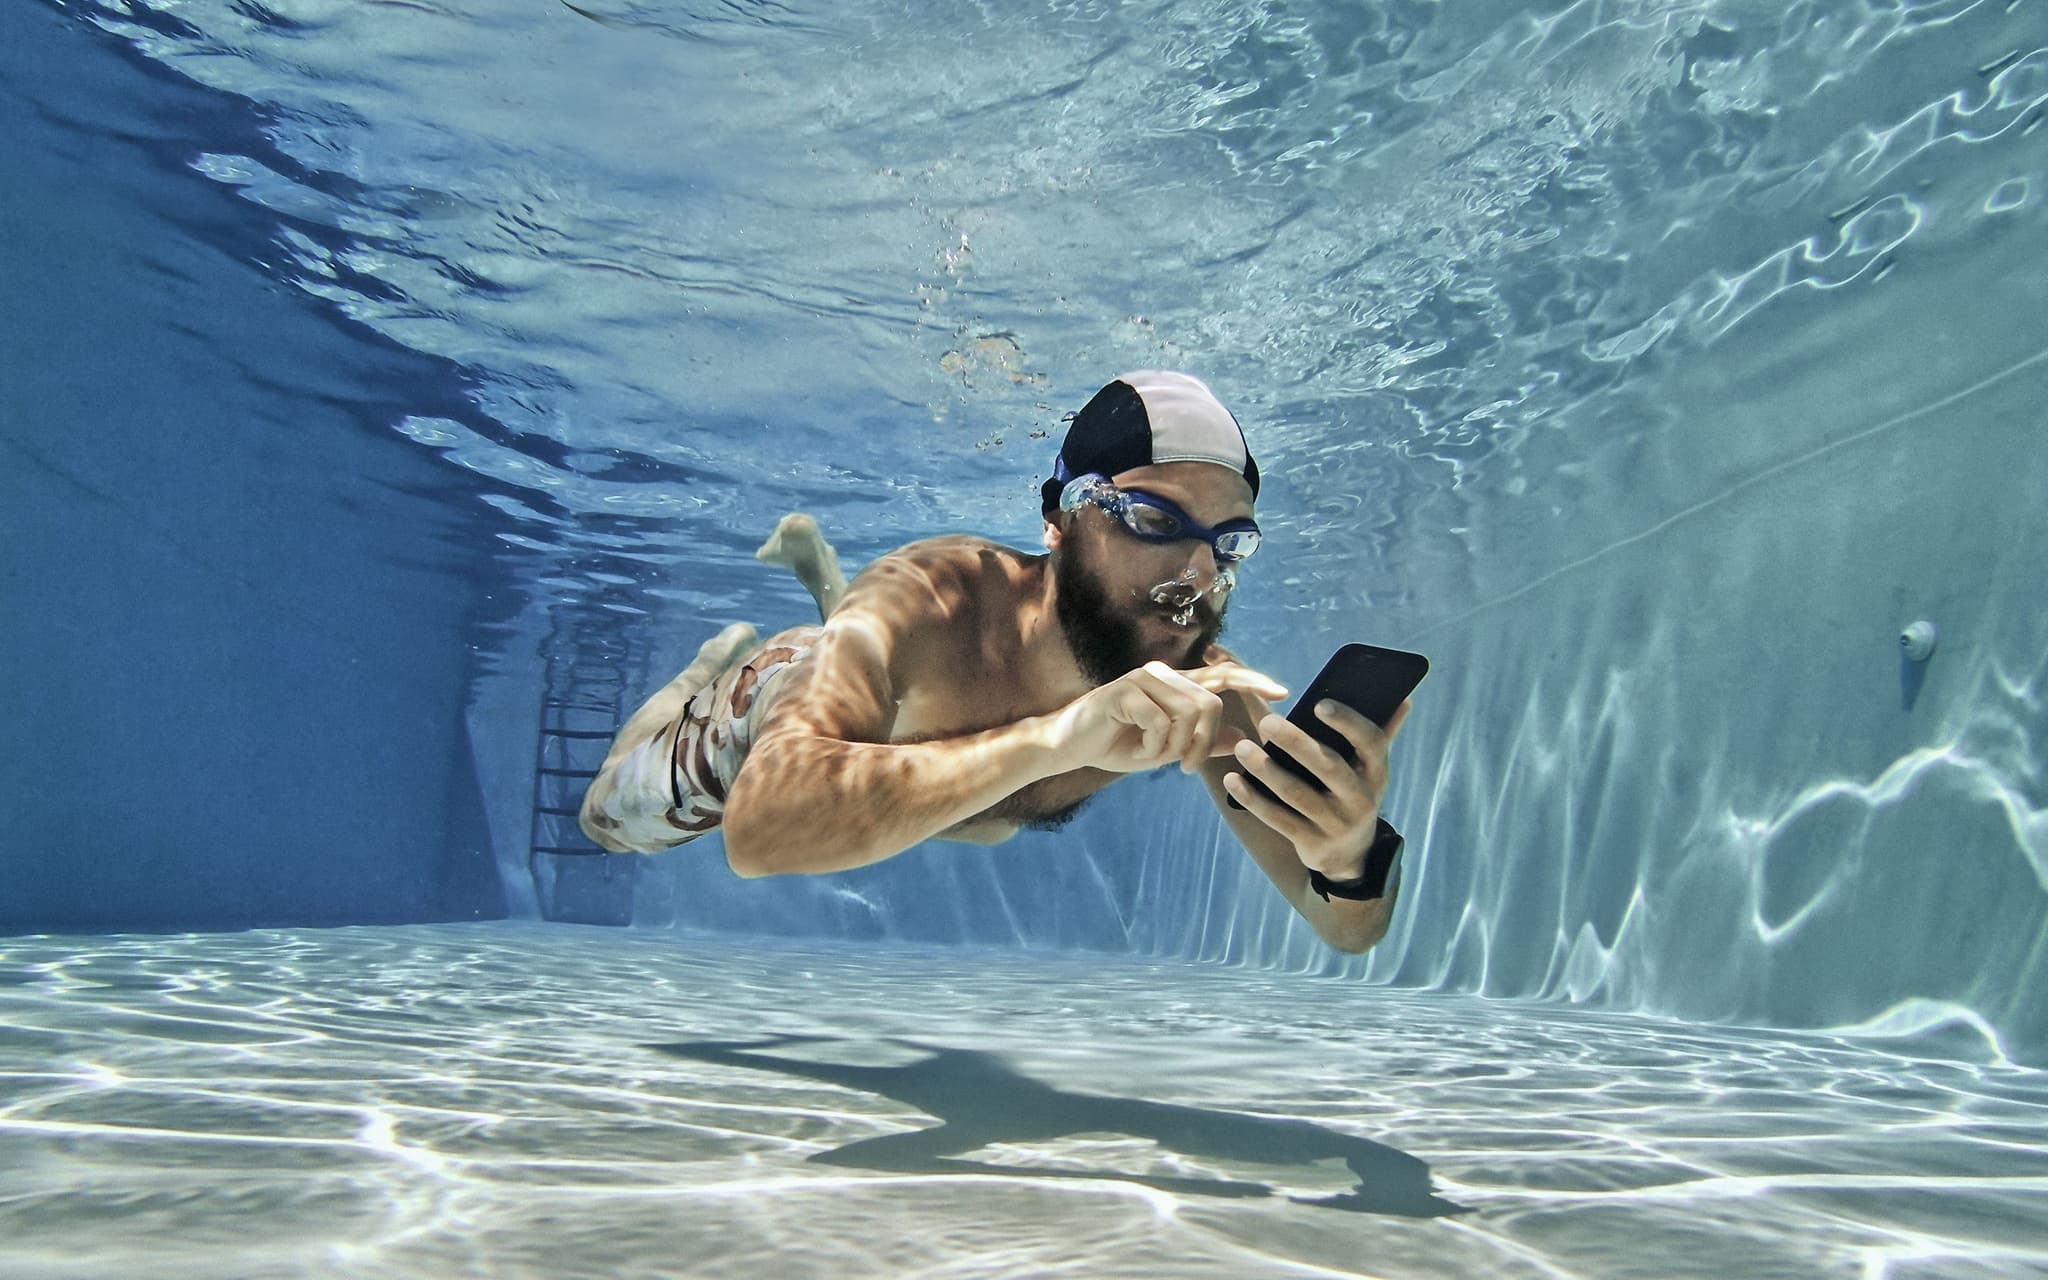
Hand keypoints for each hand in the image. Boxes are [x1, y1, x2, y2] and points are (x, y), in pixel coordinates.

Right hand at [1053, 661, 1287, 774]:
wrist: (1068, 747)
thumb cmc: (1116, 745)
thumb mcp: (1166, 750)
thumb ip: (1202, 741)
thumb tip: (1241, 738)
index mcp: (1175, 685)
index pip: (1224, 675)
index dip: (1254, 681)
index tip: (1283, 693)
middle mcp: (1162, 675)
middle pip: (1210, 703)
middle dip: (1204, 742)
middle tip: (1187, 768)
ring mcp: (1142, 679)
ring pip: (1187, 713)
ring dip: (1175, 746)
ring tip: (1155, 756)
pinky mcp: (1124, 690)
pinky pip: (1159, 722)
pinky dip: (1152, 746)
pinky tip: (1136, 748)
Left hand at [1222, 698, 1411, 878]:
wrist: (1349, 856)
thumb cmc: (1353, 793)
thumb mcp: (1370, 769)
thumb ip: (1382, 732)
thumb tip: (1403, 696)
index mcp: (1377, 772)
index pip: (1371, 743)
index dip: (1348, 723)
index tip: (1319, 704)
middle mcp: (1361, 799)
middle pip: (1329, 768)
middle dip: (1297, 744)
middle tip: (1267, 722)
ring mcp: (1336, 824)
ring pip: (1297, 795)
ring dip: (1267, 770)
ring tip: (1242, 747)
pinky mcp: (1311, 843)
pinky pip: (1278, 819)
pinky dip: (1254, 799)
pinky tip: (1233, 780)